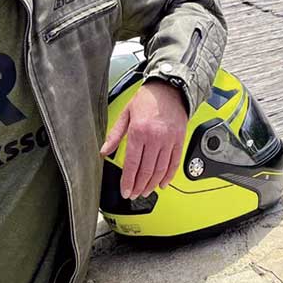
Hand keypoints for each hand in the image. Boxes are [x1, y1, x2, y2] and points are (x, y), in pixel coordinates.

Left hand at [100, 80, 187, 199]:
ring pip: (160, 170)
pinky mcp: (179, 140)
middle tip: (134, 194)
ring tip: (145, 191)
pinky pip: (174, 163)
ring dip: (152, 184)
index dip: (128, 181)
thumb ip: (114, 135)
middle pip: (146, 170)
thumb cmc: (147, 99)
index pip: (132, 164)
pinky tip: (162, 183)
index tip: (125, 191)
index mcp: (138, 131)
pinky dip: (168, 176)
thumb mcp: (126, 114)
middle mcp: (154, 137)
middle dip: (139, 186)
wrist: (170, 88)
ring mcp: (168, 140)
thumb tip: (104, 151)